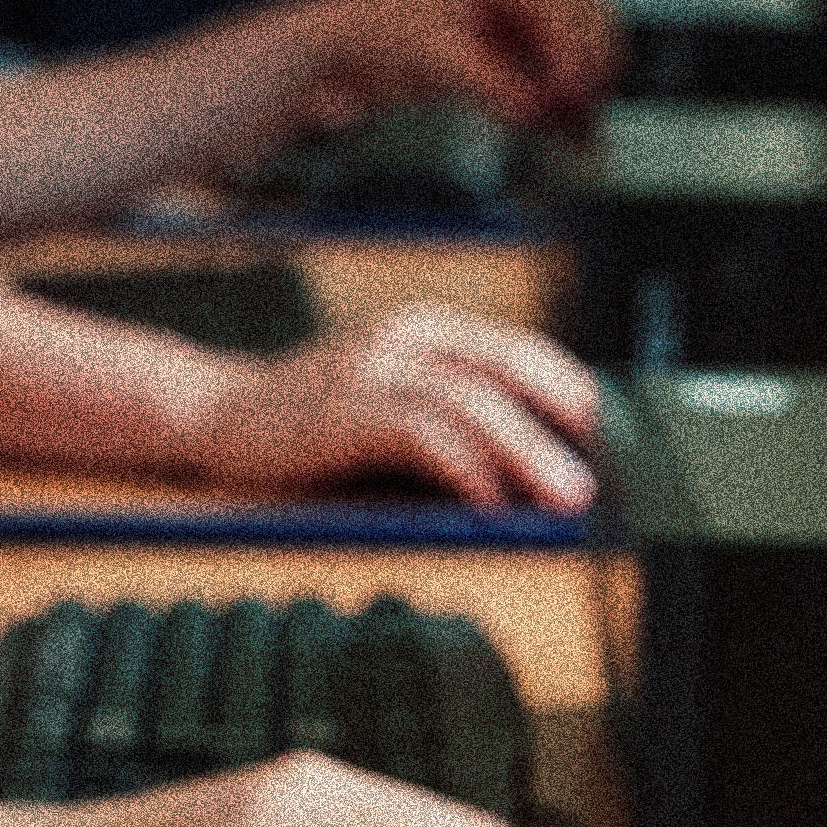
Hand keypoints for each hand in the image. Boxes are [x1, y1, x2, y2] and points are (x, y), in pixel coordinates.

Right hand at [190, 307, 601, 509]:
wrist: (215, 414)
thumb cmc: (313, 423)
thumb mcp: (392, 405)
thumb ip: (454, 418)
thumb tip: (542, 467)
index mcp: (425, 329)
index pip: (520, 351)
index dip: (572, 394)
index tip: (612, 444)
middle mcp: (403, 337)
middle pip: (506, 371)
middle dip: (563, 426)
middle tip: (600, 480)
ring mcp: (370, 368)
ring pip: (471, 401)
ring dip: (527, 452)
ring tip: (563, 496)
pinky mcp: (342, 410)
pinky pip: (419, 431)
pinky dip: (464, 464)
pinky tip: (489, 497)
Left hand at [283, 0, 618, 141]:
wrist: (346, 55)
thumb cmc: (379, 40)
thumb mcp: (437, 61)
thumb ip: (491, 84)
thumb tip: (538, 112)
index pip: (561, 4)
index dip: (572, 53)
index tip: (571, 98)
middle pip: (588, 14)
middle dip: (593, 63)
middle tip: (585, 111)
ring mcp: (520, 14)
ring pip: (583, 44)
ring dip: (589, 86)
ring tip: (583, 132)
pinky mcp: (516, 49)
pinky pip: (560, 73)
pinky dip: (569, 102)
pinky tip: (575, 137)